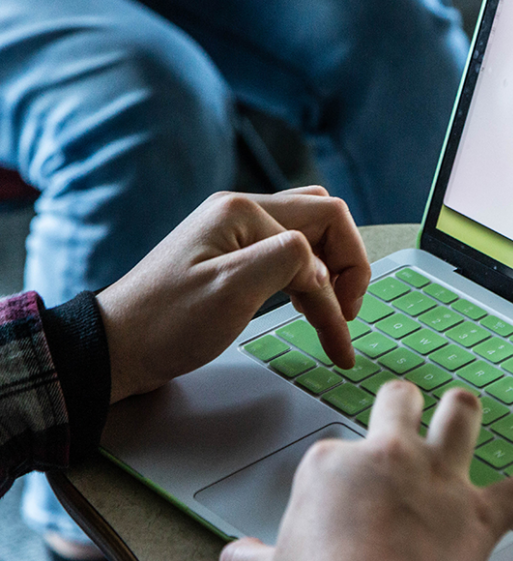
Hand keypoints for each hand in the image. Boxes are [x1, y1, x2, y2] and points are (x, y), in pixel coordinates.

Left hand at [97, 187, 369, 403]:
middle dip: (346, 266)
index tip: (344, 322)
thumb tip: (321, 268)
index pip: (326, 227)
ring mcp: (236, 233)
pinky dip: (307, 280)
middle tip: (347, 313)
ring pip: (310, 235)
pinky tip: (306, 307)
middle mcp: (241, 212)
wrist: (118, 348)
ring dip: (329, 271)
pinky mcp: (232, 257)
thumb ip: (287, 262)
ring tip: (331, 314)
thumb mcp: (232, 290)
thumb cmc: (167, 323)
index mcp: (243, 211)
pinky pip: (287, 254)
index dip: (344, 276)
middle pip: (324, 220)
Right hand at [218, 382, 512, 560]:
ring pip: (461, 415)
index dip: (338, 476)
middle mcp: (388, 459)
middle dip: (401, 404)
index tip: (339, 499)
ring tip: (465, 410)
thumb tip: (236, 559)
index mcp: (331, 467)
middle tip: (402, 409)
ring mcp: (437, 481)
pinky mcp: (478, 515)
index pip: (333, 454)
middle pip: (398, 403)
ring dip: (464, 413)